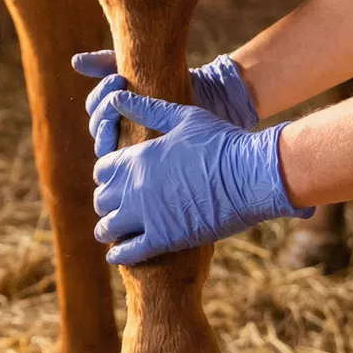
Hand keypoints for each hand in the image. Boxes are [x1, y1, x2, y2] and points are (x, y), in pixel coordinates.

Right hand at [72, 50, 257, 155]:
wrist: (210, 95)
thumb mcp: (140, 68)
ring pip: (105, 148)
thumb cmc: (173, 80)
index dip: (101, 95)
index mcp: (115, 112)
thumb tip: (74, 62)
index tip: (117, 77)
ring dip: (105, 134)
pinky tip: (126, 146)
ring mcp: (133, 149)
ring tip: (113, 122)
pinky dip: (120, 156)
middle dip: (104, 111)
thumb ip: (107, 64)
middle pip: (97, 128)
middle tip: (119, 92)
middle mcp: (121, 133)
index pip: (94, 108)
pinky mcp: (148, 162)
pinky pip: (125, 165)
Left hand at [89, 89, 310, 265]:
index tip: (115, 180)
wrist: (251, 175)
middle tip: (116, 207)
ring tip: (114, 231)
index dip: (107, 175)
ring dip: (109, 229)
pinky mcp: (164, 239)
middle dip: (107, 203)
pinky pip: (128, 252)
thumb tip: (116, 97)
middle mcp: (136, 186)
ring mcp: (147, 214)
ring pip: (107, 228)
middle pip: (101, 199)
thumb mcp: (183, 118)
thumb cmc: (222, 142)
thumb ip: (146, 109)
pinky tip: (116, 255)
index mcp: (138, 157)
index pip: (102, 169)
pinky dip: (119, 255)